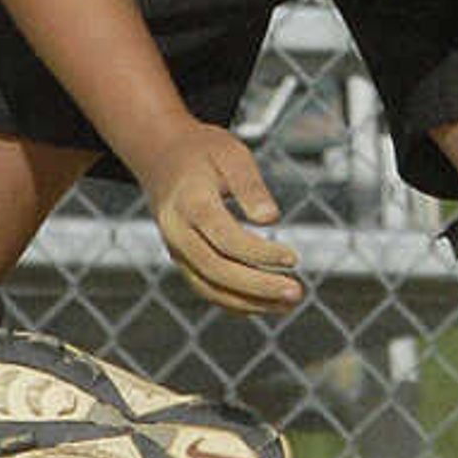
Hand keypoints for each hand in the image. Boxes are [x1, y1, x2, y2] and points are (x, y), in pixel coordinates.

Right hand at [139, 122, 301, 311]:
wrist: (161, 156)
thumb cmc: (204, 151)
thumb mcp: (231, 153)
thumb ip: (250, 185)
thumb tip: (271, 218)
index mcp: (189, 201)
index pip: (225, 237)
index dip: (258, 252)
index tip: (293, 259)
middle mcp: (177, 230)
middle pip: (215, 269)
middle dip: (257, 287)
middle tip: (297, 293)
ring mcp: (176, 248)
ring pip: (209, 287)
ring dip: (249, 302)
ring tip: (289, 305)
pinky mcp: (182, 259)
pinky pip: (206, 288)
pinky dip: (235, 301)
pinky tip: (267, 304)